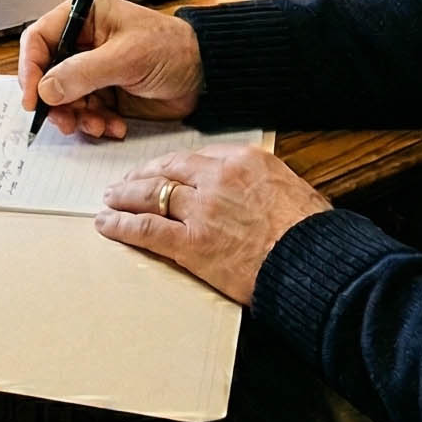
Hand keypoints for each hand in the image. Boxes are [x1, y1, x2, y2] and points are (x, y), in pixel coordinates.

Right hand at [17, 0, 201, 139]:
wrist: (205, 75)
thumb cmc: (173, 49)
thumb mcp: (127, 58)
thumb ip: (83, 73)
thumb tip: (46, 89)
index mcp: (85, 17)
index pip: (39, 39)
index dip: (30, 68)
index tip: (33, 98)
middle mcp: (84, 43)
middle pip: (47, 74)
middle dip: (54, 101)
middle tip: (65, 120)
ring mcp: (93, 70)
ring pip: (64, 99)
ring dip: (76, 117)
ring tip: (96, 125)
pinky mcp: (104, 93)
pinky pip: (85, 113)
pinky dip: (95, 124)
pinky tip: (114, 126)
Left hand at [96, 147, 331, 303]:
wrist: (313, 263)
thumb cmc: (311, 233)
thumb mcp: (292, 189)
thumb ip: (262, 184)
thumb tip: (255, 191)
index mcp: (244, 161)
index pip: (195, 157)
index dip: (170, 165)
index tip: (160, 170)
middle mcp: (217, 179)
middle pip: (167, 171)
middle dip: (141, 177)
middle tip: (124, 182)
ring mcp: (202, 211)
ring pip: (150, 196)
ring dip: (124, 197)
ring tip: (109, 200)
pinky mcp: (192, 244)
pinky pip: (146, 229)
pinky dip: (122, 225)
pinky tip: (107, 225)